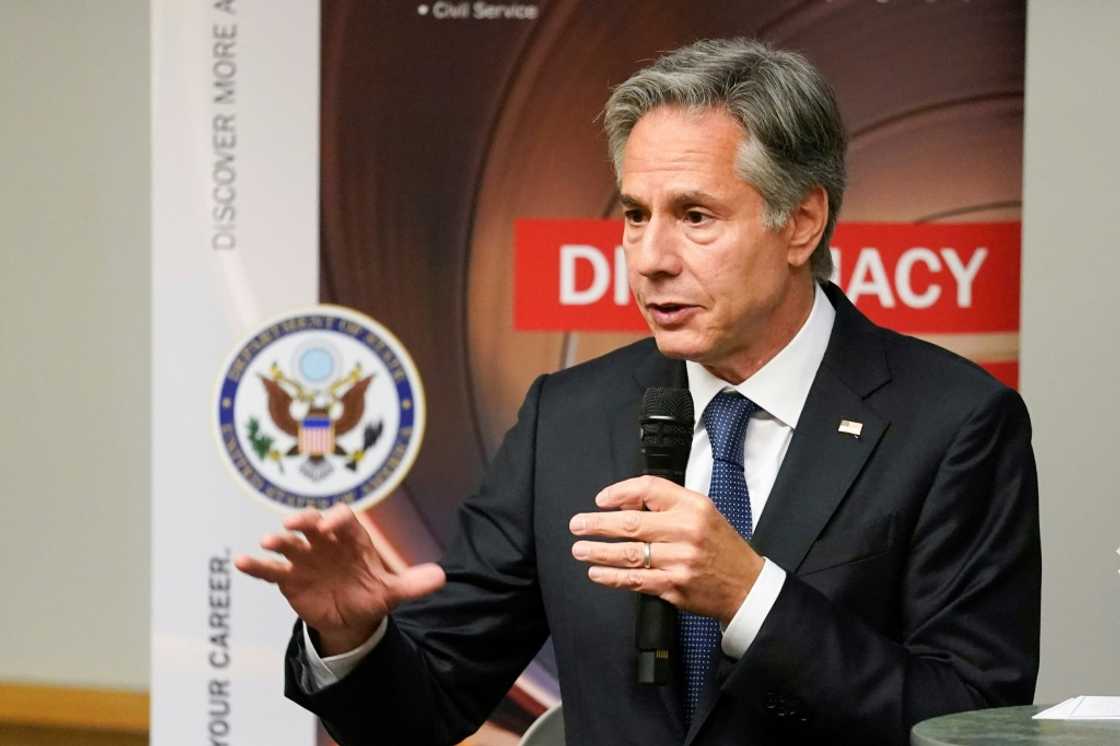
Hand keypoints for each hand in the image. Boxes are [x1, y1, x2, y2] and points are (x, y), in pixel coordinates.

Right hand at [234, 504, 445, 654]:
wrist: (351, 617)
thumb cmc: (370, 593)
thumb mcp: (393, 592)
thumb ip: (413, 583)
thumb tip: (442, 577)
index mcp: (351, 538)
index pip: (343, 519)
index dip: (336, 519)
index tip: (331, 527)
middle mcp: (324, 543)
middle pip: (311, 522)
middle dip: (303, 520)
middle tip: (293, 524)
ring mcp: (305, 559)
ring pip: (289, 544)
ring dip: (277, 541)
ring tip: (266, 543)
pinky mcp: (288, 578)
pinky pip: (270, 570)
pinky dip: (256, 565)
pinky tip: (241, 561)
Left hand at [569, 475, 762, 624]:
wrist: (747, 586)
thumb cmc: (721, 546)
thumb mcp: (702, 512)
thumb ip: (667, 504)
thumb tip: (623, 502)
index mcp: (693, 507)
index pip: (649, 488)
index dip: (619, 492)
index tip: (601, 500)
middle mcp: (686, 531)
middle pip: (631, 523)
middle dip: (598, 524)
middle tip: (578, 525)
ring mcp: (679, 561)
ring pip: (629, 554)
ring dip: (599, 552)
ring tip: (580, 549)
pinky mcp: (674, 586)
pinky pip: (636, 580)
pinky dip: (612, 577)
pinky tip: (597, 573)